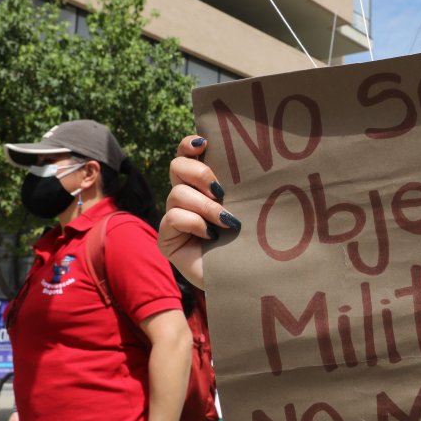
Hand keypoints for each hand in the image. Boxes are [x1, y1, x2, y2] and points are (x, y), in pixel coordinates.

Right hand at [159, 135, 241, 288]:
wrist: (248, 278)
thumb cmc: (253, 240)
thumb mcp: (248, 205)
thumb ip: (242, 183)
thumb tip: (251, 158)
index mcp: (203, 183)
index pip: (187, 153)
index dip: (190, 144)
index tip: (205, 143)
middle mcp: (186, 196)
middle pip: (177, 166)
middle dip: (199, 172)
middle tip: (221, 190)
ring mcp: (174, 217)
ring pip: (177, 193)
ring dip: (205, 206)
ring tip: (227, 221)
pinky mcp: (167, 239)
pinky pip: (172, 217)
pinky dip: (193, 223)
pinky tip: (210, 235)